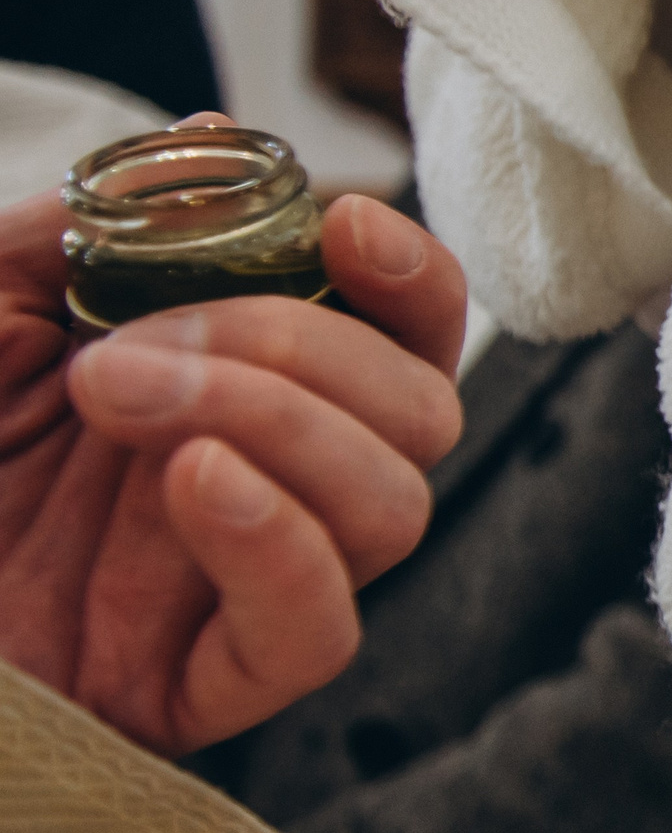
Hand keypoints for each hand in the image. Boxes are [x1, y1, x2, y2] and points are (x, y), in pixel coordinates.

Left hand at [0, 172, 465, 755]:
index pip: (405, 338)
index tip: (343, 228)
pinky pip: (318, 631)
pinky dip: (282, 546)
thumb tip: (216, 144)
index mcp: (239, 391)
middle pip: (417, 416)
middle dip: (303, 347)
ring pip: (390, 509)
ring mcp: (238, 590)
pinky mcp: (201, 688)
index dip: (412, 279)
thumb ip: (94, 221)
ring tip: (123, 397)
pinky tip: (197, 484)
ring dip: (283, 426)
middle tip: (137, 340)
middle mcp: (266, 485)